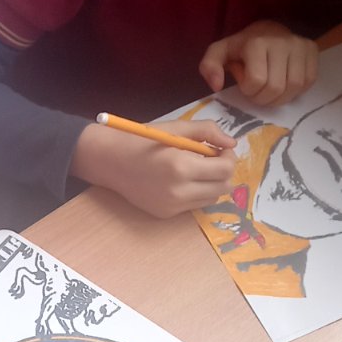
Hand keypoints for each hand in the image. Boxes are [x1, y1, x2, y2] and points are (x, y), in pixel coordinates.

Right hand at [71, 119, 235, 217]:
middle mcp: (179, 191)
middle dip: (223, 172)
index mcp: (181, 166)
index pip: (225, 170)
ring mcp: (172, 206)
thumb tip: (231, 144)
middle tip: (213, 159)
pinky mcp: (166, 214)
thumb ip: (207, 132)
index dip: (229, 158)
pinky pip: (193, 204)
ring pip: (211, 198)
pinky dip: (195, 192)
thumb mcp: (176, 127)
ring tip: (197, 170)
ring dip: (211, 184)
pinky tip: (181, 180)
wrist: (110, 161)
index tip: (221, 149)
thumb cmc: (142, 139)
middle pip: (223, 188)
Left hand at [199, 21, 317, 106]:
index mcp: (256, 43)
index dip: (249, 90)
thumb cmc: (243, 46)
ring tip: (270, 89)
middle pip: (276, 88)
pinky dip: (295, 90)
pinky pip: (307, 83)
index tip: (245, 83)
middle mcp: (282, 42)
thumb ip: (209, 66)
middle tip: (257, 91)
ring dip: (280, 97)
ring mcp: (300, 46)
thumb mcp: (220, 53)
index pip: (256, 82)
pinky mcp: (312, 51)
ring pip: (293, 88)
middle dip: (263, 98)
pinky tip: (285, 83)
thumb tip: (216, 85)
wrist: (268, 30)